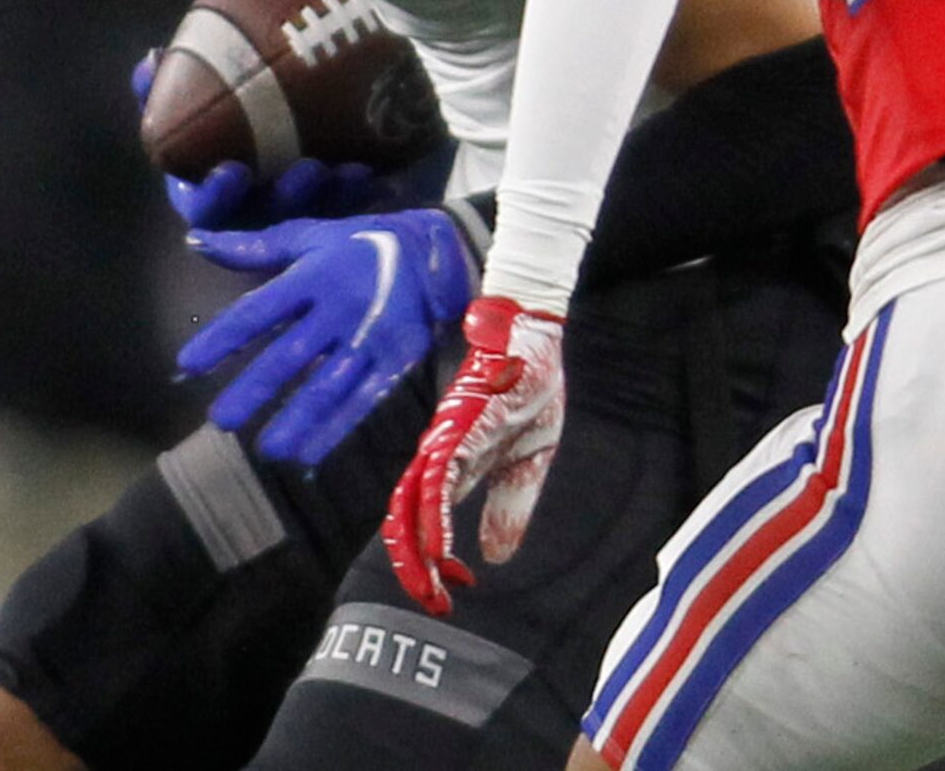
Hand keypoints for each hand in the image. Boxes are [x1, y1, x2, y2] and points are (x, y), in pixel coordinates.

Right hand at [131, 45, 394, 228]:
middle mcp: (253, 211)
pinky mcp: (334, 210)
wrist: (288, 111)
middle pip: (268, 219)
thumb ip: (168, 83)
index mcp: (211, 191)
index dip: (216, 195)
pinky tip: (378, 170)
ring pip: (314, 216)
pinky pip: (351, 207)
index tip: (232, 170)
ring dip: (331, 196)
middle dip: (287, 199)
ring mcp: (296, 215)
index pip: (206, 208)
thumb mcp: (200, 94)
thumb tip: (152, 59)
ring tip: (348, 170)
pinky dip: (362, 190)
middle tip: (308, 171)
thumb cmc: (232, 108)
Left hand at [178, 209, 473, 466]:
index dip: (222, 338)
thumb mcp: (313, 236)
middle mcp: (340, 308)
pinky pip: (364, 399)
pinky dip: (337, 428)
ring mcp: (371, 336)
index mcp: (314, 275)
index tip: (187, 365)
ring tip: (267, 448)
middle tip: (220, 421)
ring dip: (296, 419)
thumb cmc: (363, 244)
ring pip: (328, 384)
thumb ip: (255, 247)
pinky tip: (309, 455)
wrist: (438, 251)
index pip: (258, 311)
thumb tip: (197, 242)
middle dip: (254, 389)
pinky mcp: (397, 358)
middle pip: (290, 355)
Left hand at [382, 297, 565, 613]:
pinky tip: (439, 548)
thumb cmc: (530, 389)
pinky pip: (436, 482)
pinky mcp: (455, 430)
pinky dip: (433, 518)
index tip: (455, 590)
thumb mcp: (530, 460)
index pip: (430, 522)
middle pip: (408, 521)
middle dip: (415, 568)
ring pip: (412, 505)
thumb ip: (510, 506)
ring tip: (429, 589)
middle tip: (433, 605)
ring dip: (417, 552)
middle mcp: (439, 456)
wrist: (536, 339)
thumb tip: (494, 557)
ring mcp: (443, 442)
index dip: (434, 561)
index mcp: (457, 465)